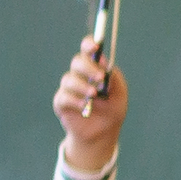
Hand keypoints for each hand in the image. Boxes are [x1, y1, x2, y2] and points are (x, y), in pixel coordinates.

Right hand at [54, 36, 127, 170]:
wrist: (103, 134)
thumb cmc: (112, 111)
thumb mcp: (120, 96)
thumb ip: (115, 80)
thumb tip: (107, 67)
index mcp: (94, 70)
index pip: (88, 52)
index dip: (89, 45)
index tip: (95, 46)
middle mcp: (79, 76)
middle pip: (77, 62)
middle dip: (88, 67)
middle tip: (99, 77)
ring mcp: (69, 89)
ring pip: (69, 79)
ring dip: (82, 86)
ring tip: (94, 95)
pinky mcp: (61, 102)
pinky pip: (64, 97)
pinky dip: (74, 100)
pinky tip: (84, 107)